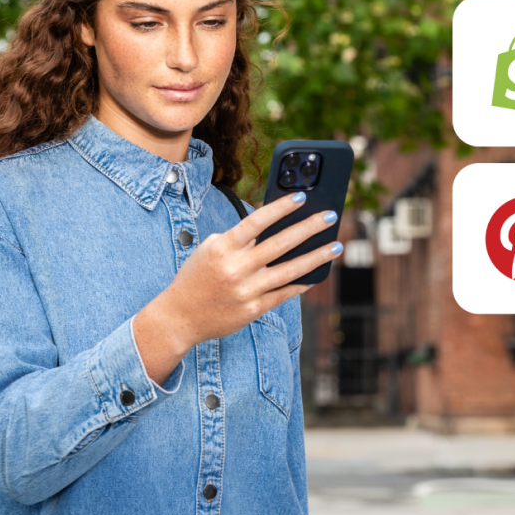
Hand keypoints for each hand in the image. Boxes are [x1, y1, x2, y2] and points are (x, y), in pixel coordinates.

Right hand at [133, 192, 340, 384]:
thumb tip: (274, 229)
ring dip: (316, 258)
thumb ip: (239, 240)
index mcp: (223, 248)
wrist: (179, 317)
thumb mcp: (210, 250)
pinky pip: (283, 294)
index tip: (302, 197)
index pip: (257, 222)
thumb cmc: (196, 277)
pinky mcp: (253, 310)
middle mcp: (236, 269)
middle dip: (309, 228)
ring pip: (289, 271)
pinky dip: (301, 283)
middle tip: (331, 217)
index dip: (281, 208)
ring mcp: (246, 291)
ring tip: (335, 247)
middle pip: (280, 244)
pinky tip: (316, 274)